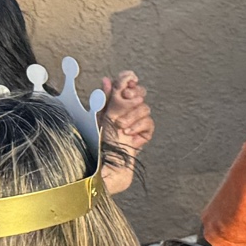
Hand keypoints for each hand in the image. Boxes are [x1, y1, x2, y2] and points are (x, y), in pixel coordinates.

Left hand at [97, 72, 151, 193]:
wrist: (106, 166)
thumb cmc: (97, 144)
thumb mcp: (98, 118)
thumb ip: (104, 98)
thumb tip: (106, 80)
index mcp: (112, 104)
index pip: (125, 84)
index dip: (128, 80)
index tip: (125, 84)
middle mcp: (124, 111)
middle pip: (140, 92)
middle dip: (134, 95)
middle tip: (126, 98)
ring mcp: (135, 123)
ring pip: (145, 108)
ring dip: (132, 115)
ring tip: (121, 125)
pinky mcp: (143, 135)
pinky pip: (149, 123)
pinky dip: (139, 127)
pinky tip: (129, 133)